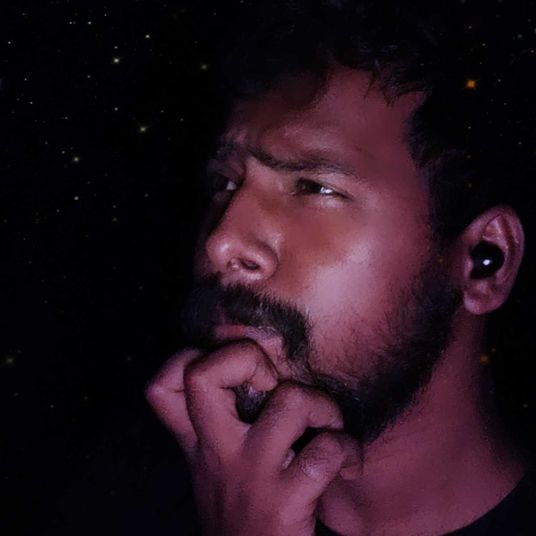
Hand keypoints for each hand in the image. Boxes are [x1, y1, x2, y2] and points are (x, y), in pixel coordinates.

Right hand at [145, 341, 360, 535]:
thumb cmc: (240, 511)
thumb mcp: (211, 467)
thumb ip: (211, 423)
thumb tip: (232, 365)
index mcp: (199, 441)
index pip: (162, 384)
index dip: (190, 357)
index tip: (235, 369)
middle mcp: (216, 452)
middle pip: (202, 375)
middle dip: (248, 357)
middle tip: (273, 383)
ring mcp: (250, 474)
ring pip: (290, 401)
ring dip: (323, 406)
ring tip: (328, 427)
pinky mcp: (285, 502)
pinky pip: (326, 450)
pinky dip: (347, 449)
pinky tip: (348, 466)